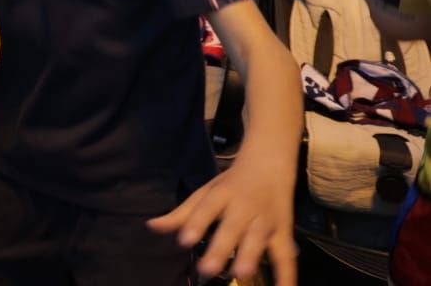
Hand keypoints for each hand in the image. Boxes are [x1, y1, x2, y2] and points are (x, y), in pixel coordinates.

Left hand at [147, 152, 297, 284]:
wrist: (270, 166)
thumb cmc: (231, 185)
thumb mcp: (205, 193)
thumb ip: (181, 214)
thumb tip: (152, 226)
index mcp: (222, 195)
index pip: (207, 208)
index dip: (195, 223)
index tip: (183, 241)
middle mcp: (244, 207)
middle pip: (232, 228)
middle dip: (220, 248)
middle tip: (207, 269)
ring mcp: (266, 221)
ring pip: (258, 240)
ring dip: (250, 256)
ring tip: (241, 274)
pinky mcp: (284, 233)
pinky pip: (286, 257)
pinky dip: (287, 276)